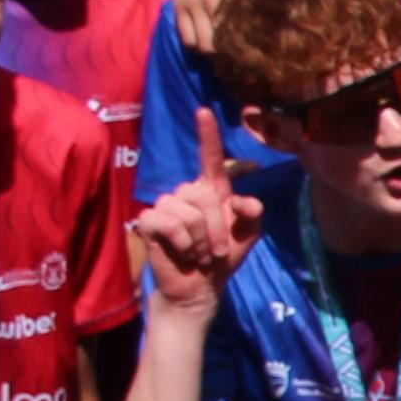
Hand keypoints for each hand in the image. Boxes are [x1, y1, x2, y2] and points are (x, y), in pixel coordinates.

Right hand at [130, 109, 262, 312]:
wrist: (199, 288)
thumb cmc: (221, 258)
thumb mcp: (247, 236)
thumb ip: (252, 215)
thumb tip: (243, 200)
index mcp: (210, 190)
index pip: (209, 157)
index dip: (207, 134)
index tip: (203, 111)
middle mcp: (186, 192)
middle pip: (204, 195)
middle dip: (215, 228)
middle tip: (216, 251)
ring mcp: (165, 205)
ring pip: (187, 211)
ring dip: (199, 240)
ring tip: (198, 254)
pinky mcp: (149, 221)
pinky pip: (169, 222)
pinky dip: (182, 243)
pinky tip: (182, 253)